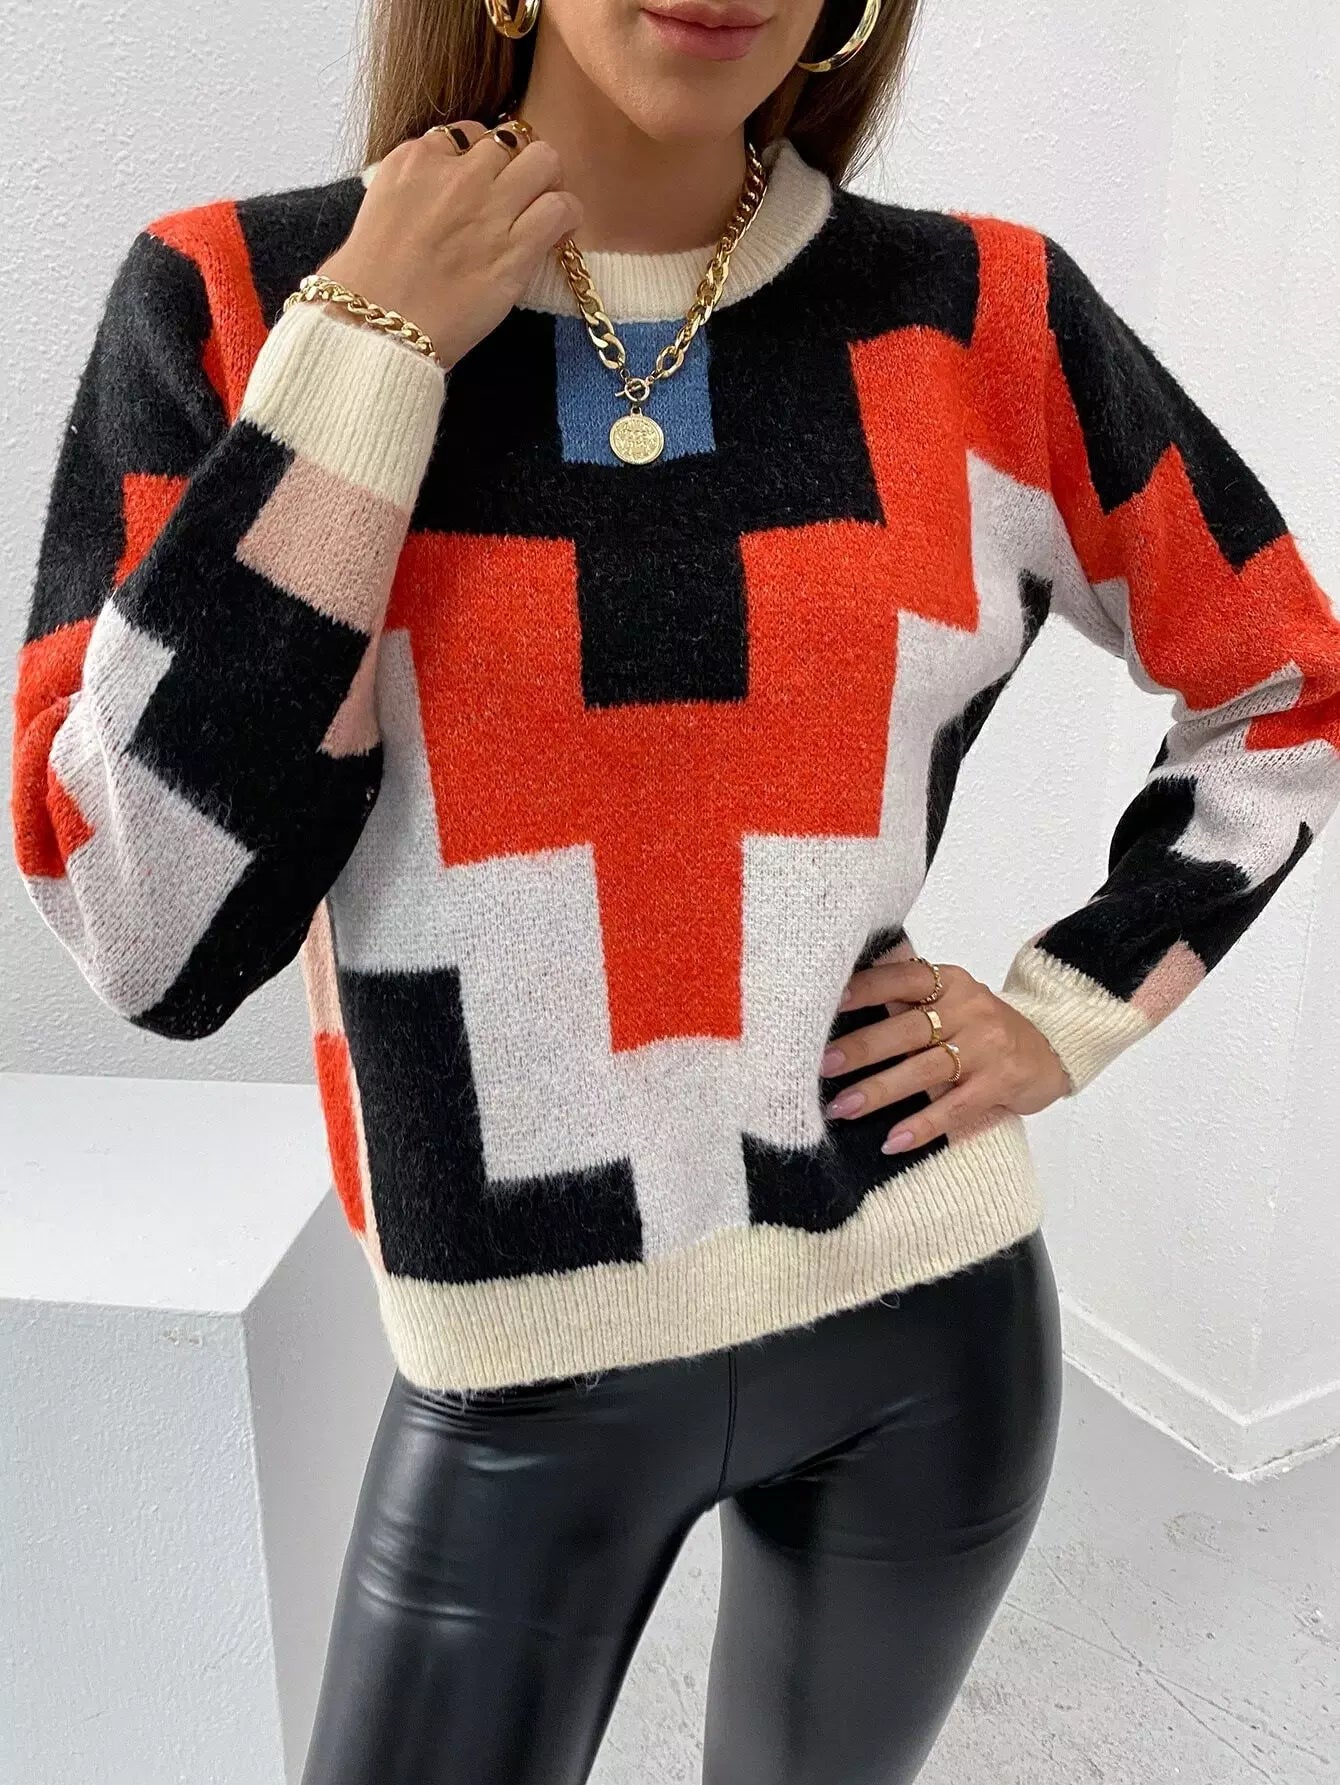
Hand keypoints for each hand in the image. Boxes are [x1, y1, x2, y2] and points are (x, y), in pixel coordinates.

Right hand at [314, 120, 583, 370]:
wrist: (376, 327)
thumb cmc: (367, 283)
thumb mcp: (379, 210)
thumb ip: (414, 190)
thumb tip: (439, 194)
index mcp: (415, 160)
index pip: (466, 134)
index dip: (480, 161)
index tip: (480, 187)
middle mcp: (455, 175)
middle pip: (510, 140)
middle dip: (517, 164)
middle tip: (518, 195)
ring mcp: (488, 209)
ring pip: (544, 161)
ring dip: (547, 183)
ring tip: (540, 210)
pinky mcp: (514, 251)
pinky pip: (560, 208)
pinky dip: (566, 216)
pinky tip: (558, 233)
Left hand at [820, 951, 1072, 1154]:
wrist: (1051, 1049)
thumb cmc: (982, 1027)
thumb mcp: (953, 1001)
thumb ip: (908, 1002)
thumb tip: (839, 1008)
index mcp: (950, 982)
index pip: (902, 978)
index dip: (865, 989)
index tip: (827, 1003)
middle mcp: (969, 1009)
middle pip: (908, 1029)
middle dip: (862, 1048)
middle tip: (822, 1065)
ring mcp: (986, 1048)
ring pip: (925, 1070)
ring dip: (880, 1090)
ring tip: (842, 1107)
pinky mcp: (999, 1084)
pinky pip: (955, 1107)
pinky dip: (922, 1125)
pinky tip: (892, 1141)